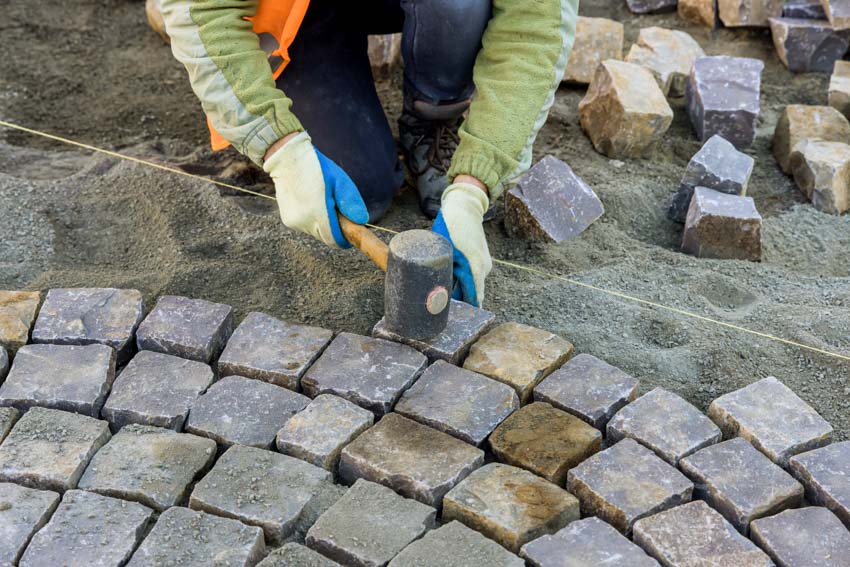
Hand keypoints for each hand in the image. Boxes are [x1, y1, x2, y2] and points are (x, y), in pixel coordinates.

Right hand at [263, 132, 367, 247]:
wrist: (288, 158)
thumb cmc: (318, 168)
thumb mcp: (340, 181)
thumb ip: (351, 202)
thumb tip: (362, 222)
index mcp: (318, 213)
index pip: (334, 239)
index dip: (345, 239)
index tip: (352, 233)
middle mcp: (303, 221)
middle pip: (326, 237)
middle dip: (335, 229)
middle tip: (338, 210)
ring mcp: (293, 221)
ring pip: (316, 232)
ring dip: (323, 224)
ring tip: (323, 202)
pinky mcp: (287, 219)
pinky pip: (305, 226)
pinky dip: (312, 219)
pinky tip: (311, 202)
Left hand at [431, 182, 491, 306]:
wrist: (465, 207)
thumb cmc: (451, 225)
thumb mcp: (444, 248)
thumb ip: (442, 268)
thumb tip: (433, 288)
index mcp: (476, 265)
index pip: (475, 296)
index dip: (466, 309)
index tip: (457, 320)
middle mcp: (483, 267)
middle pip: (472, 293)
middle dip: (459, 302)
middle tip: (442, 311)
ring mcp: (484, 264)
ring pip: (470, 284)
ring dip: (459, 290)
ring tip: (441, 297)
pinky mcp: (481, 260)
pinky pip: (471, 276)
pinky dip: (461, 281)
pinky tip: (448, 282)